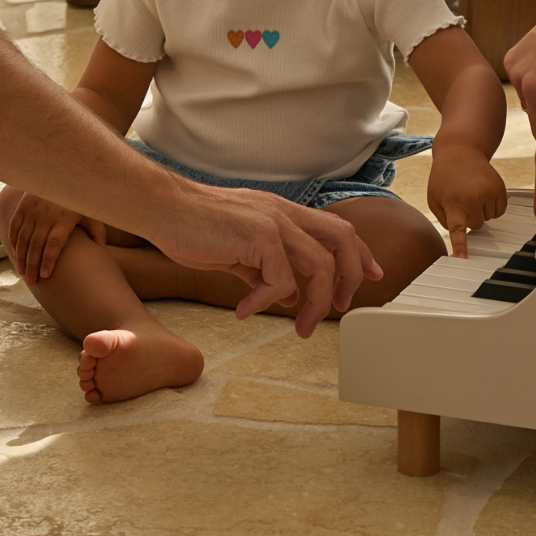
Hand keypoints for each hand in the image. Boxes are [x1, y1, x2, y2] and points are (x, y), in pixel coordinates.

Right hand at [8, 192, 106, 285]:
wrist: (59, 174)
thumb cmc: (77, 198)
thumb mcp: (89, 212)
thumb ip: (96, 230)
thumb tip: (101, 249)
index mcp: (64, 219)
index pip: (54, 244)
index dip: (49, 260)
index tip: (46, 276)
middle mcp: (46, 215)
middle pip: (36, 245)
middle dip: (33, 265)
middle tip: (32, 281)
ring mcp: (32, 211)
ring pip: (23, 239)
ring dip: (21, 257)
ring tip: (22, 273)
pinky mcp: (23, 207)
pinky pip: (15, 227)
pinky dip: (14, 242)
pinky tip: (16, 254)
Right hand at [146, 183, 380, 338]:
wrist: (162, 208)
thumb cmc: (191, 226)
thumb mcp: (236, 249)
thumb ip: (262, 268)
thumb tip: (287, 293)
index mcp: (280, 211)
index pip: (334, 228)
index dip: (358, 254)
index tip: (372, 276)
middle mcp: (283, 211)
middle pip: (341, 239)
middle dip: (351, 276)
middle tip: (341, 307)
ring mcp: (272, 220)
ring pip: (319, 264)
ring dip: (314, 303)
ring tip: (299, 327)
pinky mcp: (257, 235)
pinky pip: (279, 280)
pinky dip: (267, 302)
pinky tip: (244, 310)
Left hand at [426, 146, 506, 257]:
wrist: (460, 151)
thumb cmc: (444, 176)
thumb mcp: (434, 198)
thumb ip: (444, 219)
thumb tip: (460, 232)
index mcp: (453, 203)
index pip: (457, 230)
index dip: (461, 246)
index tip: (463, 259)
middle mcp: (473, 199)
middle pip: (477, 226)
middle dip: (469, 216)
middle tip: (461, 198)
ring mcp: (489, 193)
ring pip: (489, 219)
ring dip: (481, 210)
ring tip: (471, 192)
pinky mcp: (501, 189)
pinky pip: (500, 211)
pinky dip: (492, 206)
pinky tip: (482, 192)